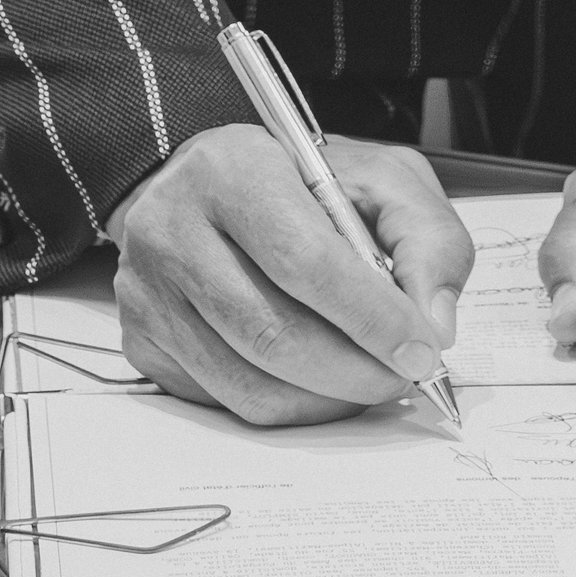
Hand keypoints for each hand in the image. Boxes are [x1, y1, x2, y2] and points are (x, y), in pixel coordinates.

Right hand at [107, 123, 472, 425]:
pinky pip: (223, 401)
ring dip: (326, 400)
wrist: (212, 185)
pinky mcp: (142, 341)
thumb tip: (433, 324)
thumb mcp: (379, 177)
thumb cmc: (301, 183)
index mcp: (231, 169)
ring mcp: (148, 291)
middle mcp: (172, 228)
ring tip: (369, 383)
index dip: (370, 316)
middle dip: (355, 370)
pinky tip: (320, 384)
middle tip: (402, 377)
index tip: (420, 348)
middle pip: (272, 332)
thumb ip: (425, 236)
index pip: (304, 259)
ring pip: (248, 381)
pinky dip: (286, 408)